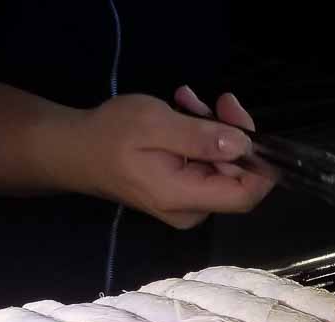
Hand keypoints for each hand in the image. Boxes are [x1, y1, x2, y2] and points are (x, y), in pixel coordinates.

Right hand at [74, 88, 273, 228]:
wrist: (73, 150)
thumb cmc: (108, 136)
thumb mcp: (155, 125)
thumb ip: (200, 138)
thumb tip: (243, 146)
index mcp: (186, 199)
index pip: (246, 195)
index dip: (260, 165)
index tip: (248, 127)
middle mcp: (192, 210)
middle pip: (236, 176)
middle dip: (232, 135)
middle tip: (218, 100)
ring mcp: (188, 203)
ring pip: (221, 166)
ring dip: (213, 130)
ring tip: (188, 99)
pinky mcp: (182, 191)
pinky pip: (205, 165)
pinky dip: (200, 137)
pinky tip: (184, 110)